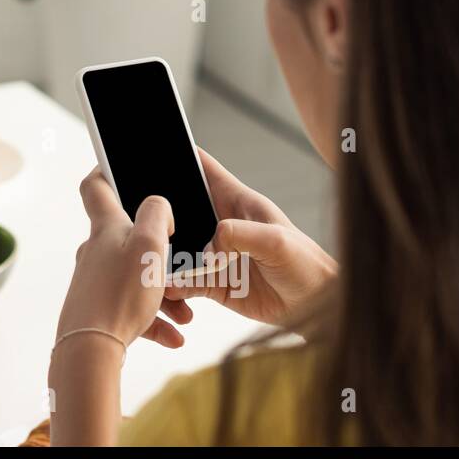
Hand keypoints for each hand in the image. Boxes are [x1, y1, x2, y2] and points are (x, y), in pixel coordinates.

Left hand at [55, 168, 177, 349]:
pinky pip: (132, 309)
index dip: (106, 170)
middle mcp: (95, 251)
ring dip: (165, 293)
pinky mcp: (97, 309)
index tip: (119, 165)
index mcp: (106, 228)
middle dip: (162, 253)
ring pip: (137, 278)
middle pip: (130, 240)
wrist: (89, 349)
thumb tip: (157, 203)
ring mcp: (95, 280)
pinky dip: (154, 320)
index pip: (96, 186)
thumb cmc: (119, 294)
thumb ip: (157, 215)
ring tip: (186, 314)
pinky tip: (174, 336)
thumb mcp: (149, 245)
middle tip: (183, 266)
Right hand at [162, 148, 337, 328]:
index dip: (182, 156)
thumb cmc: (307, 266)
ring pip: (177, 249)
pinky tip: (166, 289)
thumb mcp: (277, 241)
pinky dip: (172, 286)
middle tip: (141, 217)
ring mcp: (215, 255)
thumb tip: (208, 243)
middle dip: (160, 211)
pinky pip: (184, 282)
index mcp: (238, 203)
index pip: (206, 170)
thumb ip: (240, 234)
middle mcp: (222, 226)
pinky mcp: (214, 284)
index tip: (157, 149)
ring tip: (148, 259)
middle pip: (182, 209)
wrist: (318, 309)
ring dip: (163, 254)